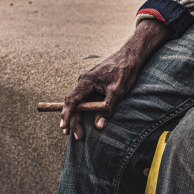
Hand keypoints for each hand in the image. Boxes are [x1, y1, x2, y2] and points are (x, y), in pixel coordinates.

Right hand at [60, 19, 169, 139]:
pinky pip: (83, 99)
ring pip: (77, 102)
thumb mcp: (117, 92)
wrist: (129, 57)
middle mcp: (83, 81)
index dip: (67, 114)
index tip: (64, 126)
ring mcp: (87, 83)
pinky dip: (81, 110)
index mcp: (86, 81)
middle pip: (73, 104)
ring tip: (76, 132)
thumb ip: (107, 108)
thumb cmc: (124, 72)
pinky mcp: (92, 85)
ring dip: (76, 117)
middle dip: (73, 120)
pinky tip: (81, 119)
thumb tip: (98, 126)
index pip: (71, 100)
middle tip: (78, 137)